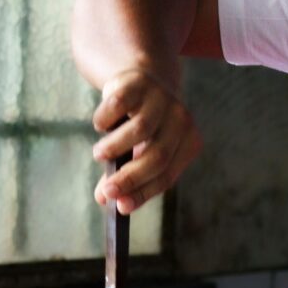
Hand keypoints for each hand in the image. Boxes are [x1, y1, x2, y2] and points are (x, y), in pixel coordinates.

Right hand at [92, 67, 200, 213]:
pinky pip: (118, 105)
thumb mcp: (137, 151)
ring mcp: (161, 99)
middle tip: (107, 191)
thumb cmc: (141, 126)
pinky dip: (105, 120)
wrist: (142, 80)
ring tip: (99, 155)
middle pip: (157, 156)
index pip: (167, 175)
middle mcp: (181, 120)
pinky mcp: (139, 83)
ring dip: (115, 147)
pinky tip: (100, 126)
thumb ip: (123, 174)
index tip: (121, 208)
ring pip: (140, 130)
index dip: (143, 193)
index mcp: (188, 142)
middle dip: (130, 178)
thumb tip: (103, 198)